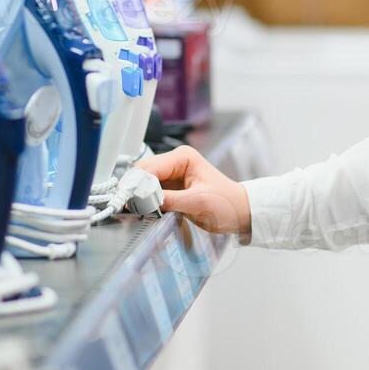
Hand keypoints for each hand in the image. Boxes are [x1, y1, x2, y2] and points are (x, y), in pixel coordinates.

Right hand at [137, 146, 251, 239]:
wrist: (239, 212)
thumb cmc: (227, 202)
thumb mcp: (198, 202)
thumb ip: (169, 199)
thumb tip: (144, 200)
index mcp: (183, 157)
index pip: (151, 167)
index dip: (138, 184)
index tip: (130, 200)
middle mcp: (175, 162)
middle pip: (144, 173)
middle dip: (136, 189)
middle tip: (129, 206)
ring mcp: (172, 175)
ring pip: (144, 183)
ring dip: (139, 196)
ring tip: (134, 210)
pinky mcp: (171, 188)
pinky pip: (151, 192)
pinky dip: (145, 201)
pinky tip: (142, 210)